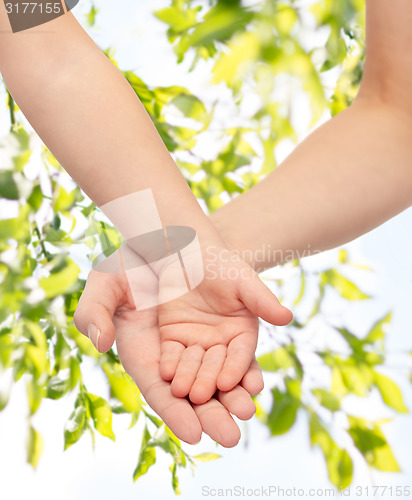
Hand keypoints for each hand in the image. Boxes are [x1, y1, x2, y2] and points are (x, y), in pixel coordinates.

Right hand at [74, 268, 263, 446]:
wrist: (163, 238)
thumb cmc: (130, 262)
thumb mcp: (104, 283)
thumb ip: (94, 313)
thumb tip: (100, 343)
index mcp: (144, 352)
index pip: (159, 391)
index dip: (175, 412)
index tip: (194, 434)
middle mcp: (175, 353)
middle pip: (193, 392)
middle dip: (211, 414)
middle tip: (230, 436)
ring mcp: (201, 340)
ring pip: (217, 375)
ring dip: (232, 395)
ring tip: (246, 411)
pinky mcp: (224, 325)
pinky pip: (235, 351)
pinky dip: (243, 367)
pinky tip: (254, 381)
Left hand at [158, 244, 291, 404]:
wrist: (189, 253)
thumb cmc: (222, 264)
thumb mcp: (244, 281)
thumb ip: (263, 300)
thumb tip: (288, 317)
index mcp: (243, 332)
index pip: (241, 355)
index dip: (236, 369)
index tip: (229, 382)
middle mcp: (221, 342)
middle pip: (216, 367)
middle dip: (209, 382)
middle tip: (202, 397)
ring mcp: (196, 342)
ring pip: (193, 365)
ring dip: (188, 379)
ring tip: (182, 392)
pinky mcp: (173, 338)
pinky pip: (171, 354)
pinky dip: (169, 365)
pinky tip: (165, 374)